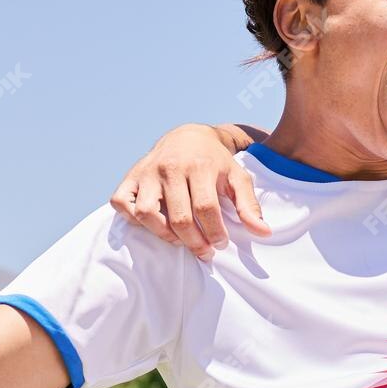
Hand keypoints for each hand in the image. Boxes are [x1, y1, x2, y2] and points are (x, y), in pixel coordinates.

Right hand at [110, 123, 270, 259]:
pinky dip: (132, 218)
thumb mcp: (237, 177)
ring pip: (146, 213)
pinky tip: (153, 224)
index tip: (221, 244)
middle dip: (193, 241)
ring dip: (163, 234)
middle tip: (204, 251)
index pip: (206, 208)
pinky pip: (121, 202)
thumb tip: (264, 233)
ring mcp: (147, 172)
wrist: (188, 136)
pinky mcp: (131, 176)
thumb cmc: (215, 162)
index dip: (214, 232)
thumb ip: (249, 205)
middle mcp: (170, 167)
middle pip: (179, 216)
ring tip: (179, 239)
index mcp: (199, 166)